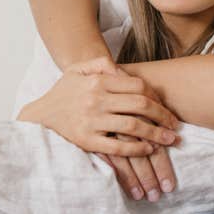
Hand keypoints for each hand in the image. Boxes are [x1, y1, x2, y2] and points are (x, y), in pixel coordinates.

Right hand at [62, 58, 178, 200]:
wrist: (39, 117)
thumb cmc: (63, 93)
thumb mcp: (77, 71)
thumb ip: (100, 64)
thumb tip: (123, 69)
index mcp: (97, 82)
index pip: (138, 86)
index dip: (157, 97)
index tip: (165, 106)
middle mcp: (96, 100)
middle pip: (140, 105)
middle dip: (163, 115)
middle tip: (175, 124)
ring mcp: (91, 122)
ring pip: (133, 127)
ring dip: (156, 134)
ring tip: (170, 140)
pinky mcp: (87, 141)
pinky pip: (118, 147)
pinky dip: (137, 149)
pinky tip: (148, 149)